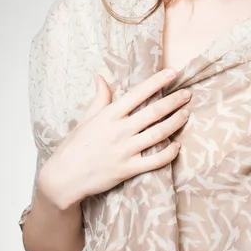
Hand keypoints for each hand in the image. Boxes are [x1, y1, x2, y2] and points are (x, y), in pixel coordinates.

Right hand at [38, 69, 191, 208]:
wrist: (63, 178)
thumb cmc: (75, 146)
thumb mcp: (86, 119)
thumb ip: (99, 98)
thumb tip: (100, 76)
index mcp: (109, 115)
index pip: (138, 93)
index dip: (157, 81)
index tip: (173, 72)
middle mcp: (119, 130)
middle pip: (154, 112)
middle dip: (174, 101)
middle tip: (187, 94)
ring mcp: (124, 150)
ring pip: (159, 133)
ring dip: (176, 122)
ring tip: (186, 114)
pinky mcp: (127, 169)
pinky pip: (155, 160)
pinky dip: (169, 153)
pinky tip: (177, 145)